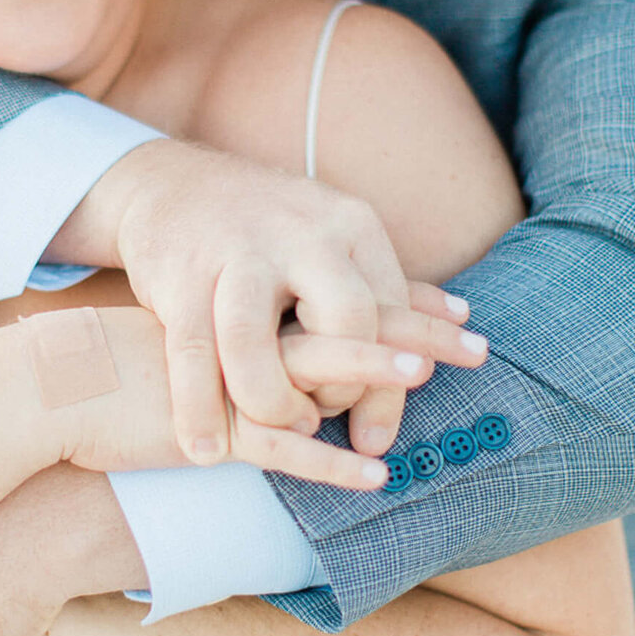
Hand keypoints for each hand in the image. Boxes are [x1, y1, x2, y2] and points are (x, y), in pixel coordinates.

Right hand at [52, 304, 464, 488]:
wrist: (61, 379)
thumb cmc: (147, 361)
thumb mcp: (217, 327)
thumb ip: (276, 327)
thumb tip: (328, 338)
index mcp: (261, 299)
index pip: (350, 296)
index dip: (410, 305)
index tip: (466, 315)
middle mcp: (252, 325)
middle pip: (348, 319)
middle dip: (415, 334)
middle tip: (477, 343)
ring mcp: (231, 371)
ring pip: (312, 366)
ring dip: (370, 374)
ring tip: (424, 379)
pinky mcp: (209, 421)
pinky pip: (276, 445)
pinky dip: (327, 463)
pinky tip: (372, 477)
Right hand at [65, 141, 484, 461]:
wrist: (168, 185)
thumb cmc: (269, 233)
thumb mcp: (335, 244)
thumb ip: (392, 285)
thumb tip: (466, 316)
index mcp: (346, 227)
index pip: (390, 304)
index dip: (403, 363)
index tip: (431, 394)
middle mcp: (296, 236)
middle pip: (345, 317)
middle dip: (352, 381)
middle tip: (341, 418)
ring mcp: (233, 256)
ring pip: (256, 342)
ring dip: (275, 400)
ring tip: (289, 432)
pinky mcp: (179, 281)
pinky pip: (194, 356)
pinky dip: (199, 408)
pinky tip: (207, 451)